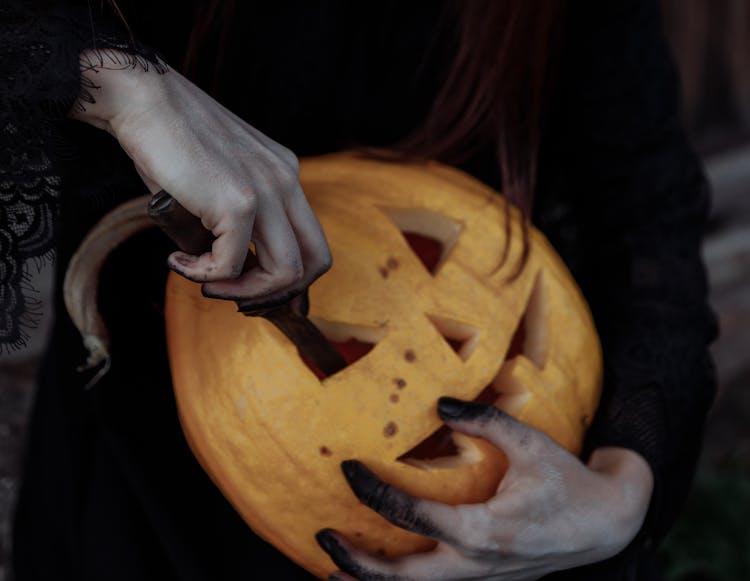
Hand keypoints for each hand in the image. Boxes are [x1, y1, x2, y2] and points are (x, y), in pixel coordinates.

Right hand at [70, 53, 331, 306]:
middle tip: (227, 290)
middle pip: (315, 261)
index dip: (285, 278)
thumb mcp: (217, 180)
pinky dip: (202, 274)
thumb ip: (234, 218)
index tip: (244, 284)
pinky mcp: (238, 201)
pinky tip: (177, 259)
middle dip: (273, 292)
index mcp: (284, 173)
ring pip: (285, 272)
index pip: (312, 242)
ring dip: (241, 291)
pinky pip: (230, 264)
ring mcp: (267, 189)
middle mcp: (285, 179)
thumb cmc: (169, 140)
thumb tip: (228, 271)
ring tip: (203, 279)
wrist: (144, 101)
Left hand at [316, 399, 653, 580]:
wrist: (605, 525)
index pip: (414, 517)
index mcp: (484, 532)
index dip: (375, 494)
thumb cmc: (565, 480)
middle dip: (359, 563)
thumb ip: (483, 420)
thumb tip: (438, 402)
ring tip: (330, 571)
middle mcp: (476, 566)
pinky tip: (375, 575)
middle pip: (404, 578)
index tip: (346, 469)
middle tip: (322, 536)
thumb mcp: (528, 442)